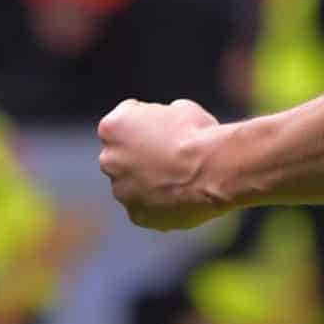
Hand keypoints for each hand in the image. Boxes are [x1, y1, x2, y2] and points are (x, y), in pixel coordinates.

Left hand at [98, 98, 228, 229]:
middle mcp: (109, 160)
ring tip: (182, 175)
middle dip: (142, 152)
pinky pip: (147, 206)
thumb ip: (160, 119)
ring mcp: (121, 191)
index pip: (125, 119)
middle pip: (123, 154)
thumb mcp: (179, 108)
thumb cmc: (197, 134)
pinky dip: (160, 201)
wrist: (214, 170)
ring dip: (150, 179)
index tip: (167, 125)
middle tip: (173, 152)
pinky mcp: (137, 215)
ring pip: (133, 183)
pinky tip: (182, 193)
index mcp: (112, 127)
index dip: (149, 119)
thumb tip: (166, 127)